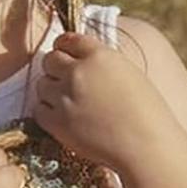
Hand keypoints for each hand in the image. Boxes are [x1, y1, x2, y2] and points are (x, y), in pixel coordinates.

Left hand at [33, 31, 181, 172]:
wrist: (147, 148)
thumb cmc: (147, 113)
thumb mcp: (128, 73)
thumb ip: (101, 62)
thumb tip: (80, 60)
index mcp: (99, 56)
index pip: (69, 39)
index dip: (64, 46)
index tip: (64, 52)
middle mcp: (78, 72)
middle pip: (50, 59)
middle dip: (56, 68)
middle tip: (65, 80)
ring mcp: (65, 97)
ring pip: (42, 84)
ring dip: (51, 90)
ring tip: (68, 102)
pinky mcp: (57, 122)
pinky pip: (39, 109)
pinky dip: (47, 112)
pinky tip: (62, 117)